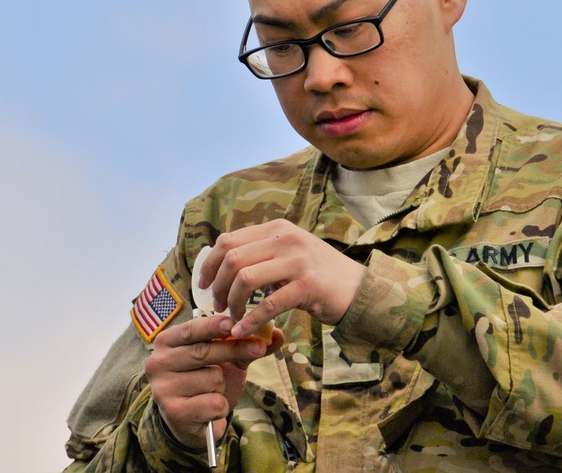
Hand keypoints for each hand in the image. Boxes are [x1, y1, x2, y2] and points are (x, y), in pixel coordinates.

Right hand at [144, 314, 284, 448]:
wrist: (195, 420)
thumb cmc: (207, 381)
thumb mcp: (227, 359)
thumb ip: (248, 344)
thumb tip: (277, 334)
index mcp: (166, 342)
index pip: (192, 329)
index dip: (214, 325)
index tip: (235, 323)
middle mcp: (157, 363)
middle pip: (203, 351)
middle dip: (234, 350)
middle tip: (257, 349)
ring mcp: (163, 388)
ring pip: (212, 377)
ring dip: (223, 386)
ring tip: (213, 391)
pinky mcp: (173, 412)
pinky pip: (213, 402)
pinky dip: (220, 406)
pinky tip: (209, 409)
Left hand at [197, 219, 367, 338]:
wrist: (359, 287)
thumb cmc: (319, 274)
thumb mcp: (290, 252)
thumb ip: (262, 252)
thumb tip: (222, 263)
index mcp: (277, 229)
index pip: (229, 240)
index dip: (209, 264)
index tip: (202, 284)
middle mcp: (286, 239)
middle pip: (233, 259)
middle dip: (217, 286)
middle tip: (217, 306)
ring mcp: (297, 261)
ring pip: (245, 279)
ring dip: (232, 302)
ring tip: (232, 316)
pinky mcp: (307, 286)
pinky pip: (268, 305)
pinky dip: (250, 320)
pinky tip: (242, 331)